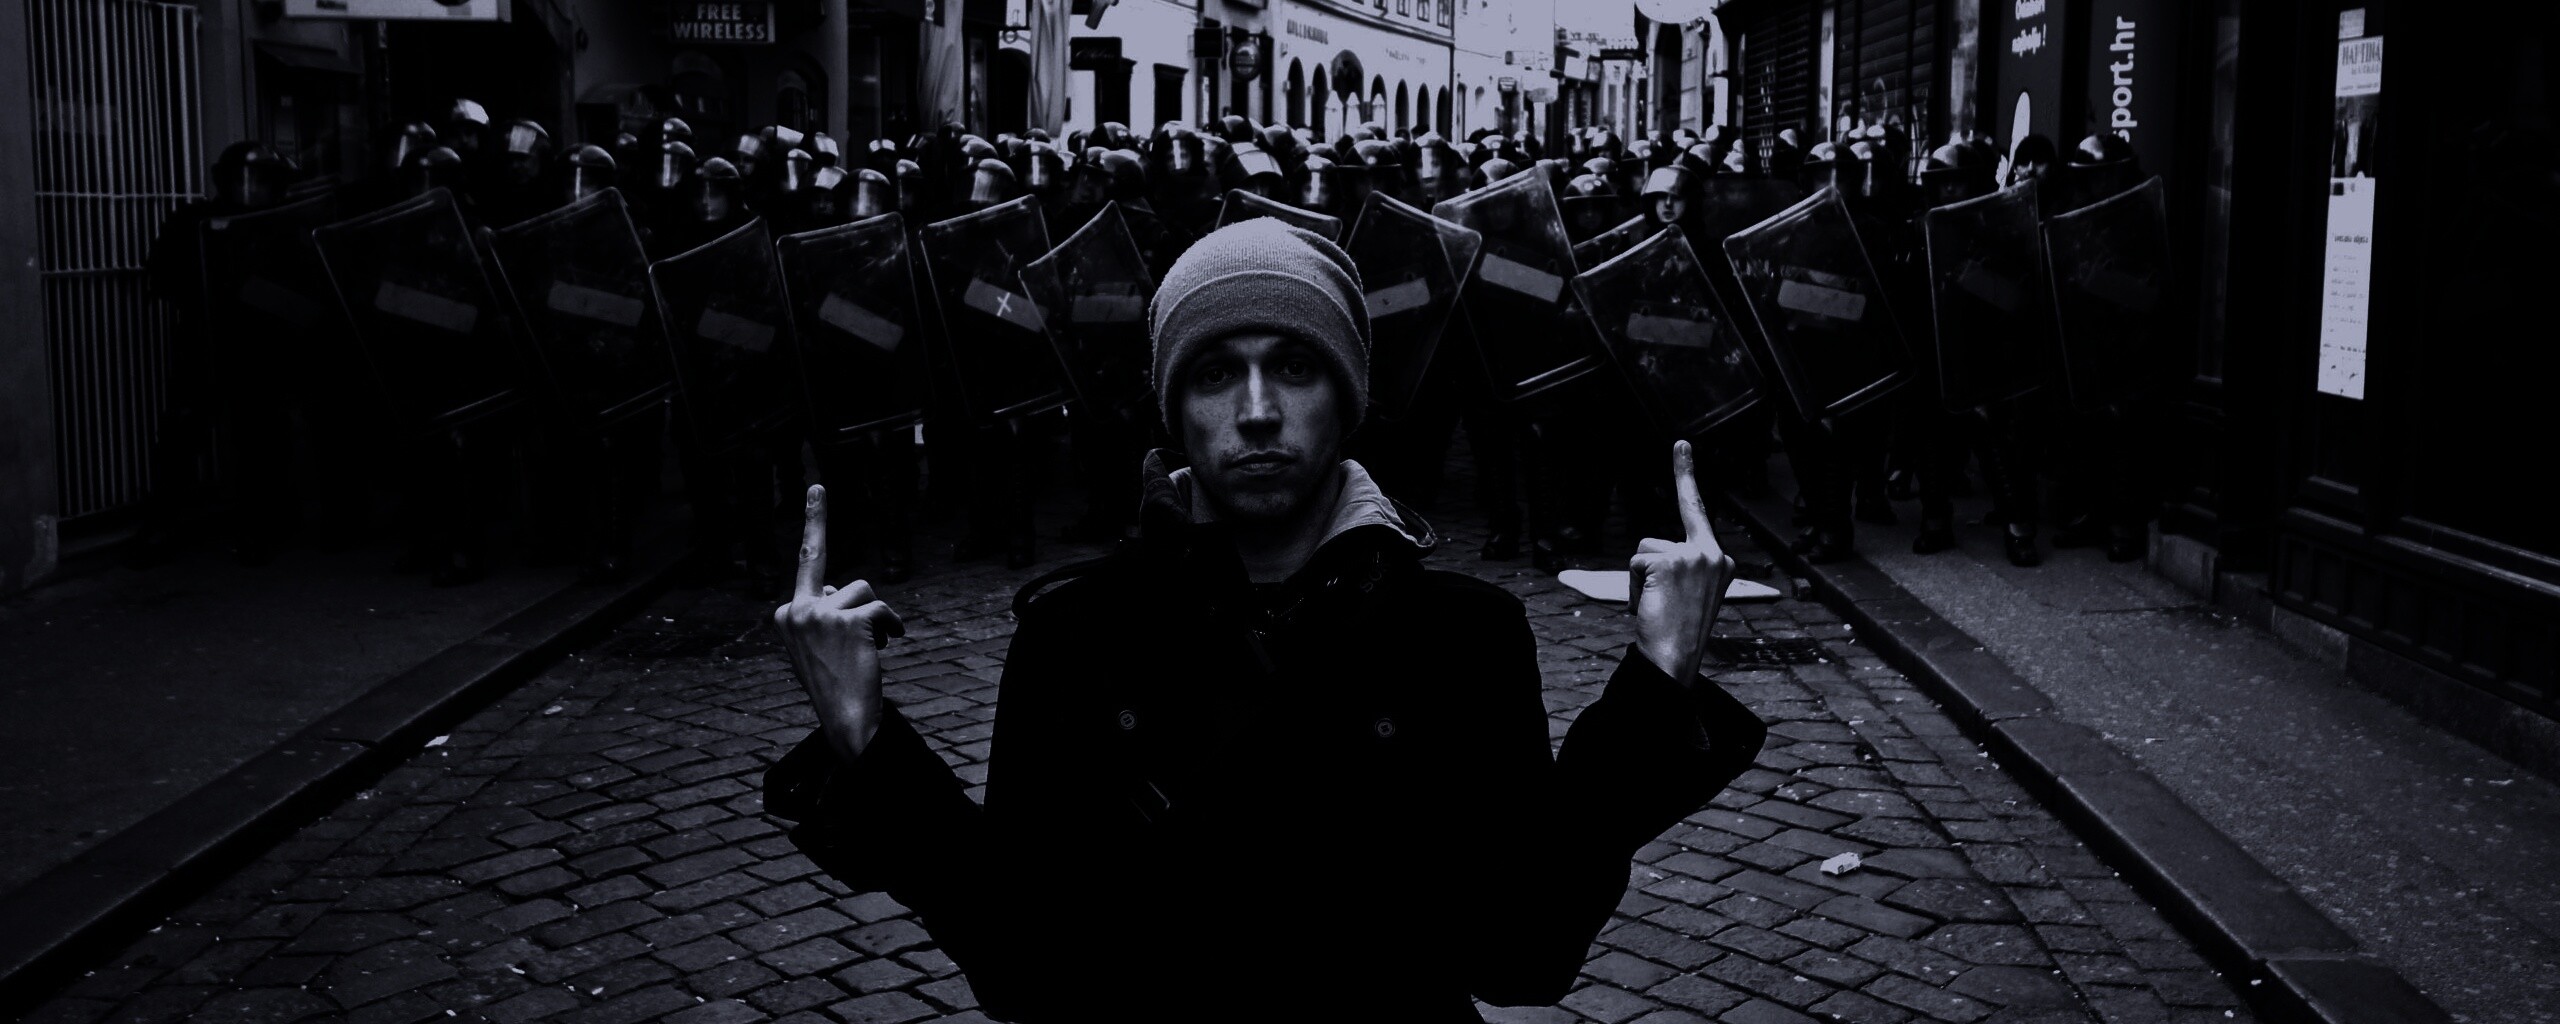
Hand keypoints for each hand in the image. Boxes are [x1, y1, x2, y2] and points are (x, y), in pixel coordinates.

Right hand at [773, 485, 905, 762]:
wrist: (845, 719)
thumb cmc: (836, 685)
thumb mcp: (817, 645)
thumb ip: (823, 612)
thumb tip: (836, 589)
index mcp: (785, 614)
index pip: (807, 563)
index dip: (815, 523)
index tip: (817, 488)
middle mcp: (796, 608)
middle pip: (844, 580)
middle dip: (825, 536)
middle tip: (816, 486)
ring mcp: (820, 614)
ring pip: (866, 593)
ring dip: (876, 620)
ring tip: (868, 649)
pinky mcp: (848, 620)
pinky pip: (882, 611)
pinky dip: (891, 628)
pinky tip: (884, 648)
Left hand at [1629, 440, 1737, 684]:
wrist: (1676, 659)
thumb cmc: (1678, 633)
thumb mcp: (1690, 594)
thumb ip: (1682, 568)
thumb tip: (1652, 559)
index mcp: (1720, 561)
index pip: (1696, 511)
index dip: (1685, 474)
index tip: (1680, 444)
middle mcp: (1713, 553)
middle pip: (1655, 542)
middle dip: (1645, 571)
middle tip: (1659, 603)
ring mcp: (1694, 555)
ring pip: (1642, 552)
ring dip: (1639, 582)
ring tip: (1657, 608)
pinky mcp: (1672, 561)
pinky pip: (1634, 564)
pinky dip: (1633, 587)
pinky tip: (1650, 606)